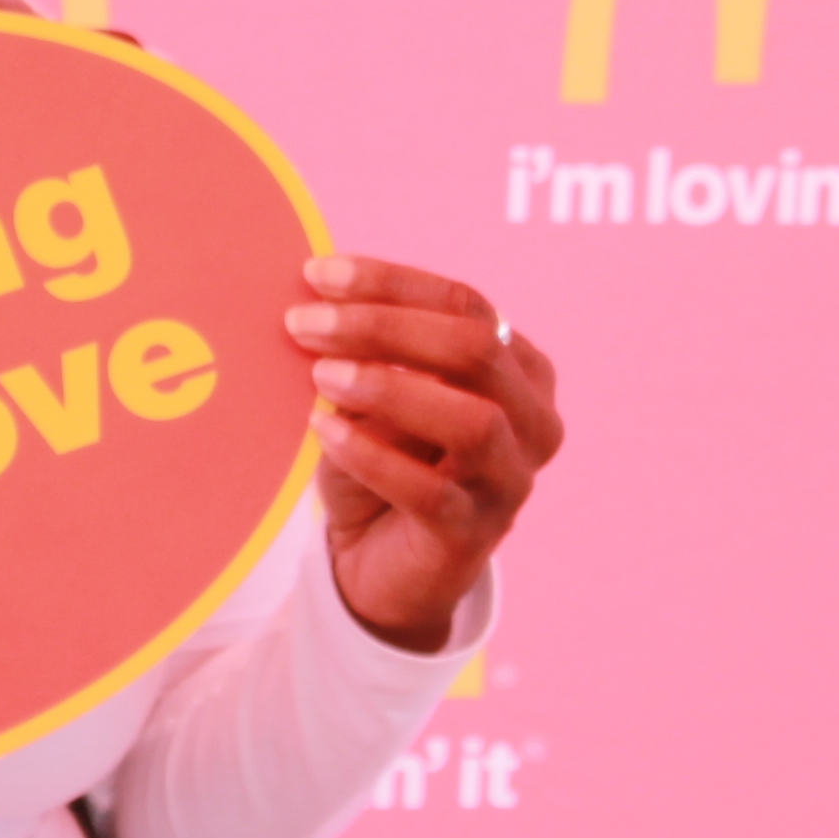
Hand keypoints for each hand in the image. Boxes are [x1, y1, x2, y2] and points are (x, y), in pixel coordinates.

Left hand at [285, 253, 563, 653]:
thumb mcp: (374, 396)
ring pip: (473, 420)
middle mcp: (533, 421)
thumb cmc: (382, 462)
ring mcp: (511, 481)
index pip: (465, 305)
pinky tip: (324, 430)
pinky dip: (372, 455)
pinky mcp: (474, 535)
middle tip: (306, 324)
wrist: (380, 563)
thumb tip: (319, 301)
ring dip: (388, 388)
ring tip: (320, 375)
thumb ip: (367, 352)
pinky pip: (432, 491)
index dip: (390, 283)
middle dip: (384, 327)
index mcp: (519, 369)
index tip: (317, 274)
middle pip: (475, 350)